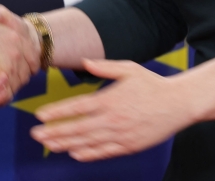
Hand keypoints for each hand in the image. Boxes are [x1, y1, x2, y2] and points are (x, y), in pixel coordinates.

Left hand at [30, 58, 189, 160]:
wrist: (178, 104)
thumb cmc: (152, 84)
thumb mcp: (128, 69)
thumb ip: (104, 67)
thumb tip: (85, 61)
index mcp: (110, 99)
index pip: (77, 107)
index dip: (57, 112)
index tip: (40, 115)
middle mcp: (113, 118)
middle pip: (77, 128)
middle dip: (54, 132)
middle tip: (36, 135)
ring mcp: (121, 134)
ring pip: (88, 142)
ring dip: (66, 144)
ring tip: (49, 145)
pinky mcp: (129, 146)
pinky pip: (104, 152)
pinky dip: (88, 154)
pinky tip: (74, 153)